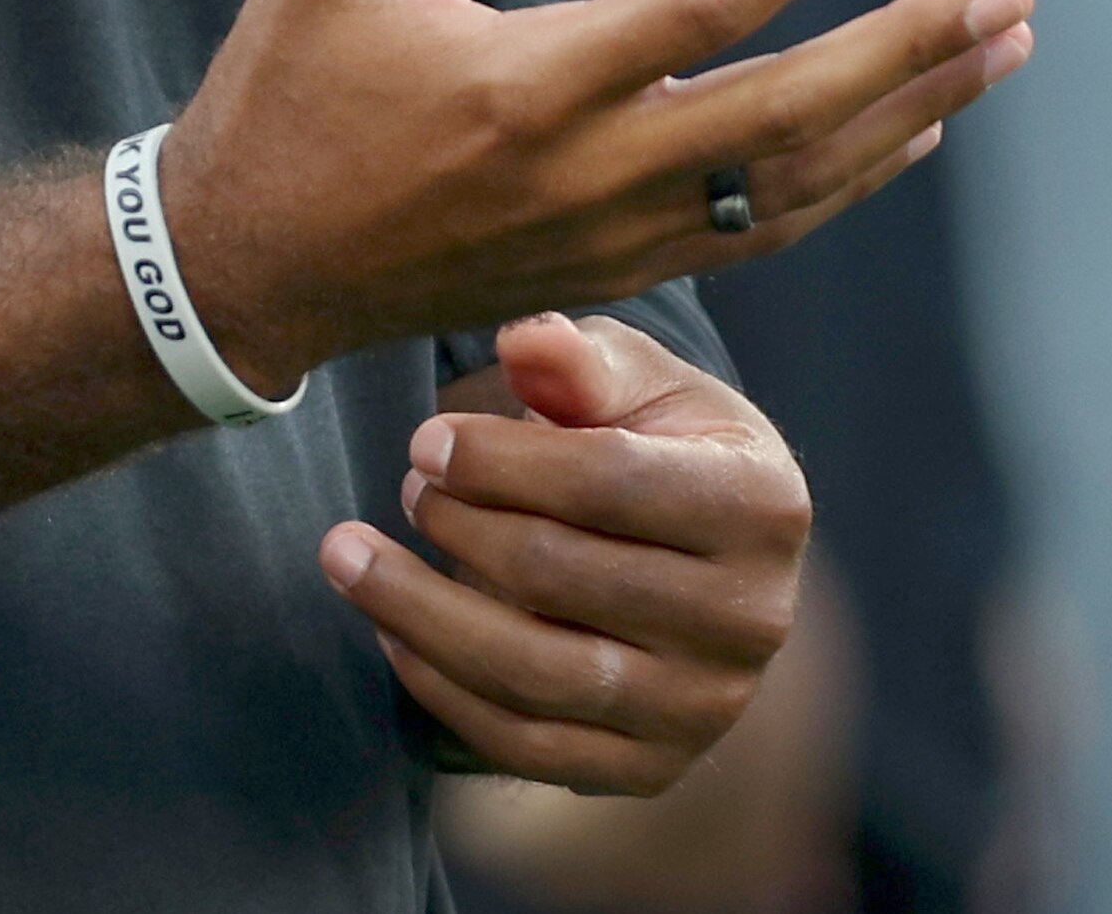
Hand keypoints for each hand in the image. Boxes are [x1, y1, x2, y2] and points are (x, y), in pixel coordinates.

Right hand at [160, 0, 1034, 393]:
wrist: (250, 271)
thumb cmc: (285, 100)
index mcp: (526, 87)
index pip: (699, 6)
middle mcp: (589, 173)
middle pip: (789, 113)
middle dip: (912, 51)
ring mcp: (611, 236)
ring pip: (798, 183)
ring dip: (910, 113)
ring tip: (1001, 50)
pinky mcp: (614, 274)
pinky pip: (764, 231)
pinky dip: (851, 182)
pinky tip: (915, 135)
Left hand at [322, 312, 804, 794]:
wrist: (711, 563)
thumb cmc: (664, 446)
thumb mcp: (641, 382)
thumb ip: (583, 360)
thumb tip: (525, 341)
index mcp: (762, 504)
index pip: (608, 480)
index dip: (500, 459)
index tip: (425, 440)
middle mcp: (750, 619)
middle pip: (558, 576)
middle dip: (456, 524)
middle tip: (406, 486)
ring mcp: (704, 707)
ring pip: (531, 672)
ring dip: (418, 611)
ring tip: (349, 555)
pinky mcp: (652, 769)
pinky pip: (525, 744)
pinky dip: (441, 689)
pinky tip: (389, 630)